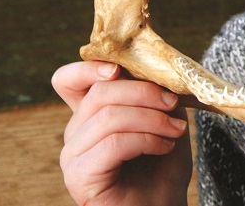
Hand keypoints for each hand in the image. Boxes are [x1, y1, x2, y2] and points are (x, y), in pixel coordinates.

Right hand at [52, 61, 191, 205]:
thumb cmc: (162, 170)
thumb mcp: (165, 121)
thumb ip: (155, 95)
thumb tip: (158, 70)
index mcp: (90, 116)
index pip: (68, 81)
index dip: (89, 68)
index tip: (119, 70)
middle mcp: (75, 134)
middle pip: (99, 92)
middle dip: (144, 92)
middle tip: (173, 104)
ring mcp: (72, 156)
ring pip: (109, 117)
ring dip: (152, 118)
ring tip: (175, 131)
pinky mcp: (79, 177)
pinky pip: (113, 144)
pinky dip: (146, 140)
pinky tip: (165, 147)